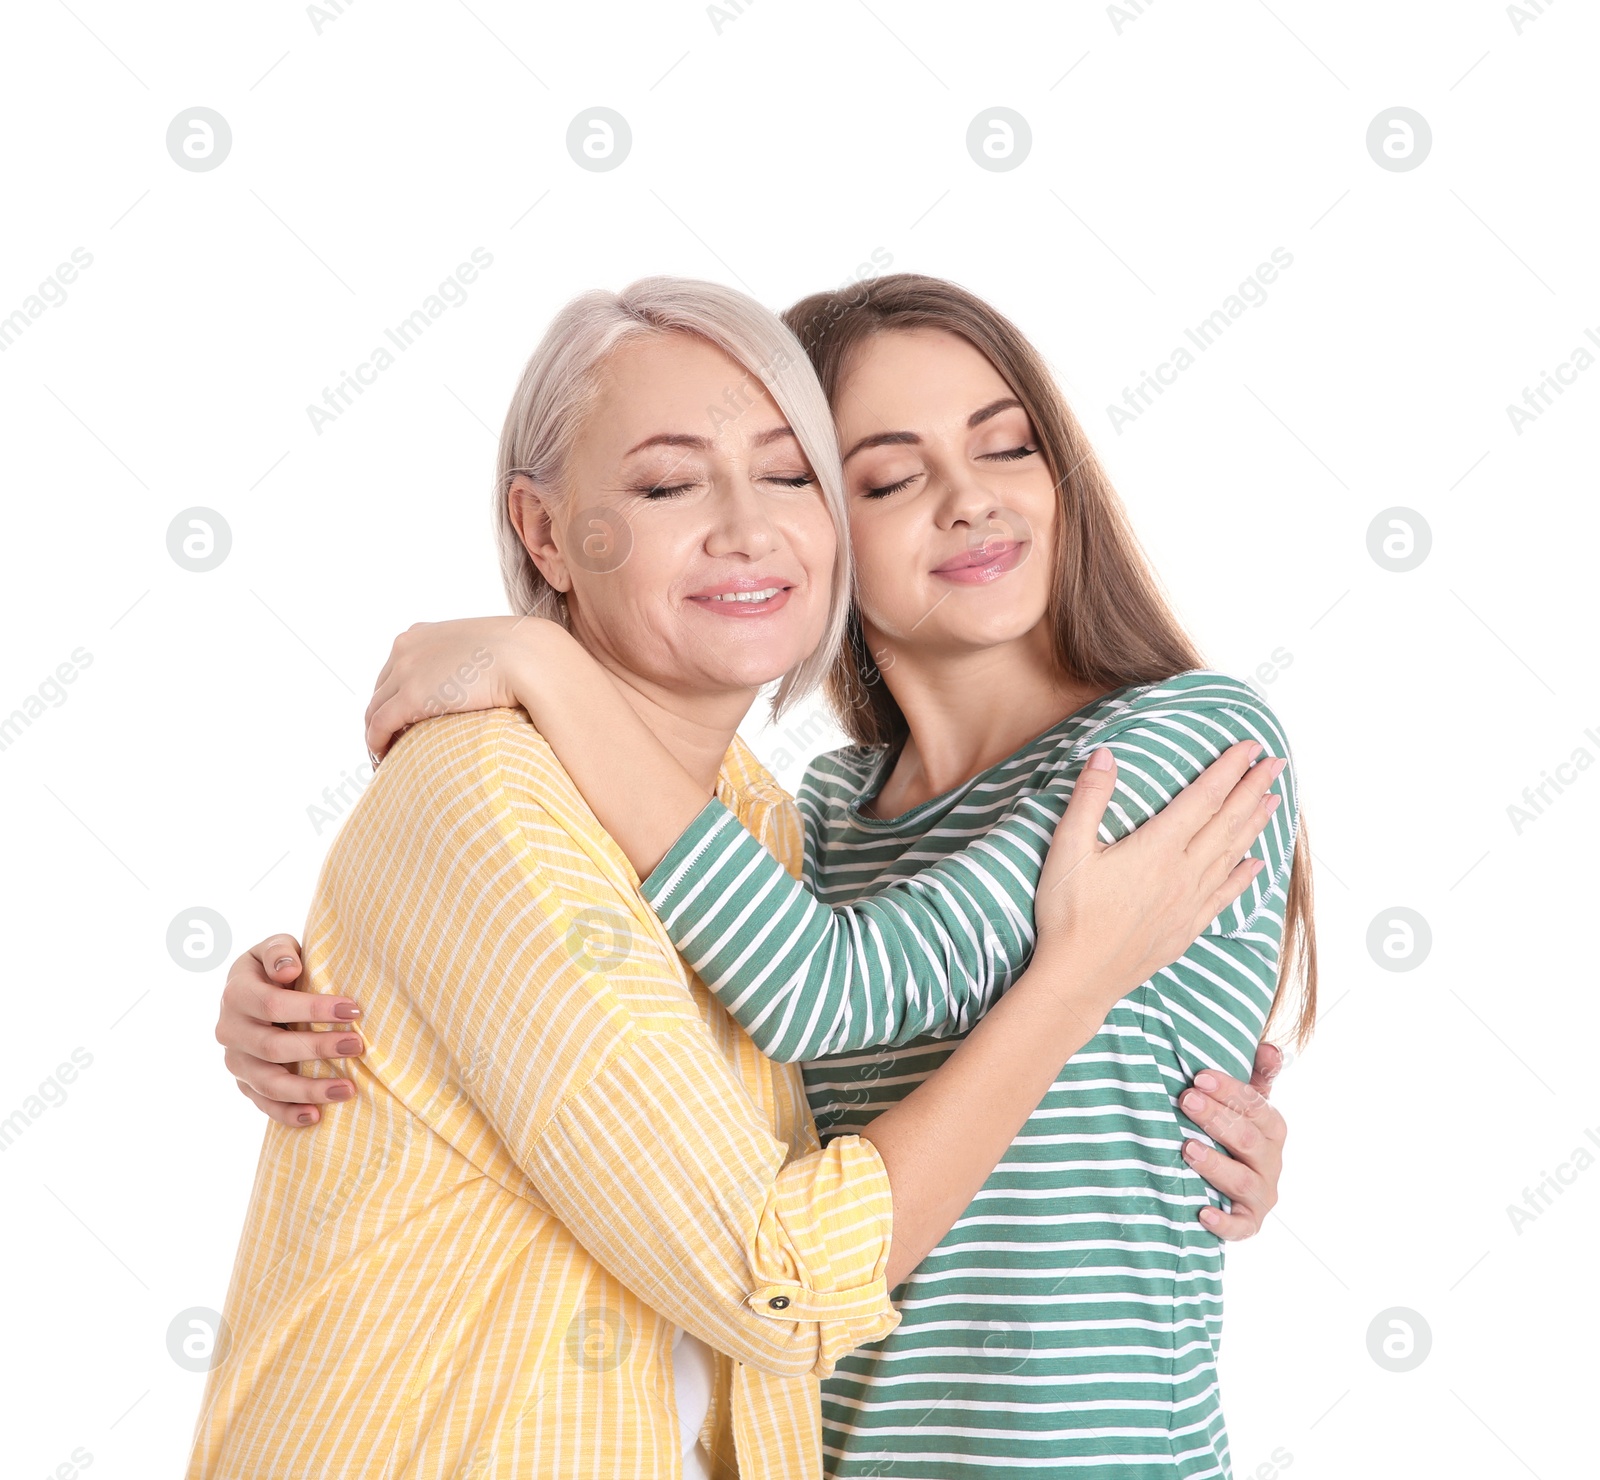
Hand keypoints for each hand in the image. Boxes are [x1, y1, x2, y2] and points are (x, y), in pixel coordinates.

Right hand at [215, 935, 364, 1125]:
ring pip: (268, 1083)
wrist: (255, 989)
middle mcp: (229, 1030)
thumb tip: (290, 970)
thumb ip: (279, 952)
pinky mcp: (244, 1082)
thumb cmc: (275, 966)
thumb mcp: (274, 947)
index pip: (273, 1006)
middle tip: (358, 1046)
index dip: (313, 1008)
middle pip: (273, 1048)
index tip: (353, 1009)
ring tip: (348, 1089)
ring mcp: (235, 1060)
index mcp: (236, 994)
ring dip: (308, 1089)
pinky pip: (263, 1103)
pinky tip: (316, 1116)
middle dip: (318, 1048)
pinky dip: (287, 1113)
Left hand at [364, 616, 538, 759]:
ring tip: (385, 754)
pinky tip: (382, 756)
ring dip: (375, 732)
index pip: (396, 668)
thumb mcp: (482, 648)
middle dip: (383, 714)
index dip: (395, 695)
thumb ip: (468, 660)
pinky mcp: (410, 697)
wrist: (525, 656)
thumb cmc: (518, 655)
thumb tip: (479, 680)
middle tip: (391, 739)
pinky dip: (375, 742)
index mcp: (421, 633)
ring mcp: (405, 672)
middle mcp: (406, 648)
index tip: (401, 716)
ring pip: (375, 709)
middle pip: (381, 689)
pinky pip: (379, 725)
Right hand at [1032, 741, 1283, 995]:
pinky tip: (1257, 864)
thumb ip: (1089, 799)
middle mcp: (1183, 873)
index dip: (1228, 770)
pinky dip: (1244, 876)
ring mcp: (1189, 903)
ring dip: (1255, 825)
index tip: (1250, 747)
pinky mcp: (1187, 928)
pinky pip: (1225, 895)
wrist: (1079, 977)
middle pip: (1226, 822)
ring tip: (1274, 801)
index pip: (1203, 798)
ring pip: (1232, 855)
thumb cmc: (1068, 914)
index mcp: (1157, 849)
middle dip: (1252, 788)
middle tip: (1275, 763)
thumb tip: (1105, 756)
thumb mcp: (1068, 849)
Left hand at [1180, 1042, 1287, 1239]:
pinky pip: (1240, 1227)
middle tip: (1185, 1101)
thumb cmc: (1233, 1131)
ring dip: (1215, 1164)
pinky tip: (1202, 1211)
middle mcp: (1271, 1161)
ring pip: (1241, 1180)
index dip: (1229, 1090)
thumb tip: (1270, 1047)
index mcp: (1272, 1127)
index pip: (1256, 1105)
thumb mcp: (1246, 1102)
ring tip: (1187, 1148)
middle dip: (1216, 1119)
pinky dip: (1223, 1222)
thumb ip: (1257, 1075)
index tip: (1198, 1077)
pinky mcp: (1249, 1222)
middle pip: (1247, 1139)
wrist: (1232, 1184)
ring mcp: (1261, 1193)